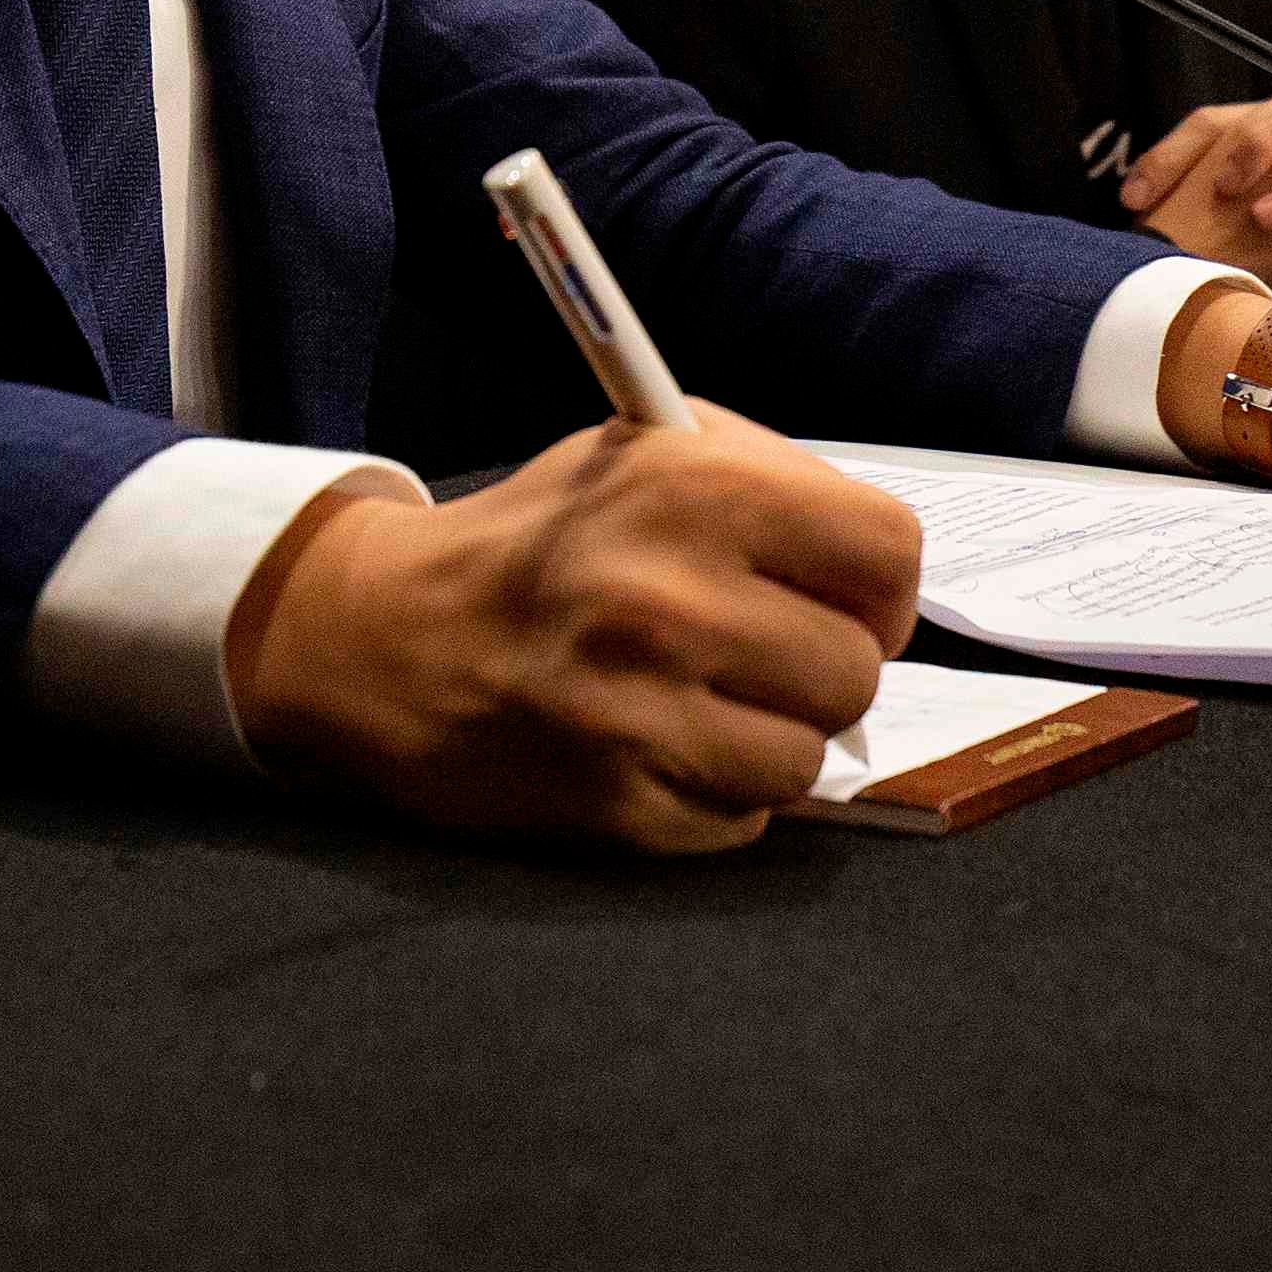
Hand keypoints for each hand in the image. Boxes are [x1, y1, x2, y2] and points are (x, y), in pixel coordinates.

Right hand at [227, 408, 917, 854]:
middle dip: (821, 668)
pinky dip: (718, 794)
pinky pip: (744, 819)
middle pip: (856, 670)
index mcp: (694, 489)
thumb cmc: (542, 538)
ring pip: (808, 759)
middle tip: (763, 657)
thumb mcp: (645, 452)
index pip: (887, 552)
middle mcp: (672, 598)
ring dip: (772, 739)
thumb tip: (885, 576)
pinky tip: (661, 747)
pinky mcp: (614, 803)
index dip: (884, 587)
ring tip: (706, 703)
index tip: (852, 602)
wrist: (384, 636)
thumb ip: (773, 486)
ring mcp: (641, 711)